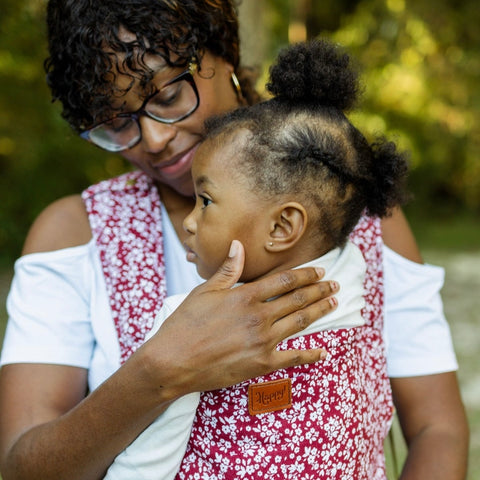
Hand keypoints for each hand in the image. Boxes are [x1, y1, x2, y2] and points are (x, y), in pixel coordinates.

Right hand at [145, 240, 336, 396]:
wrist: (173, 362)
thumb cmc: (185, 324)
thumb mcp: (204, 291)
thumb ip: (228, 270)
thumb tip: (239, 245)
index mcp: (246, 296)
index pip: (285, 280)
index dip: (305, 274)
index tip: (320, 270)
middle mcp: (259, 317)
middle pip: (297, 299)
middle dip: (319, 290)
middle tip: (335, 284)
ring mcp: (263, 341)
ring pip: (300, 322)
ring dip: (320, 311)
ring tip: (334, 303)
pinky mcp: (261, 364)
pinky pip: (293, 358)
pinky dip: (310, 355)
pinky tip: (323, 352)